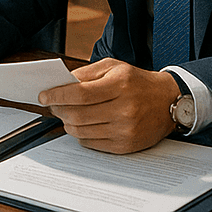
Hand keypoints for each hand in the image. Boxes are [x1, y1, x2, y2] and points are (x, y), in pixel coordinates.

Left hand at [38, 58, 179, 152]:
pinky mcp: (126, 145)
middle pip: (78, 114)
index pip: (79, 94)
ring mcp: (125, 130)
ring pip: (82, 131)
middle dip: (58, 110)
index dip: (57, 95)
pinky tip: (81, 125)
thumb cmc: (137, 81)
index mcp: (119, 85)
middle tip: (52, 105)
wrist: (167, 101)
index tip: (43, 95)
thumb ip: (86, 73)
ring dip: (67, 123)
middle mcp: (123, 109)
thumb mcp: (113, 66)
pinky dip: (81, 135)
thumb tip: (62, 83)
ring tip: (66, 114)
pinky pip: (93, 144)